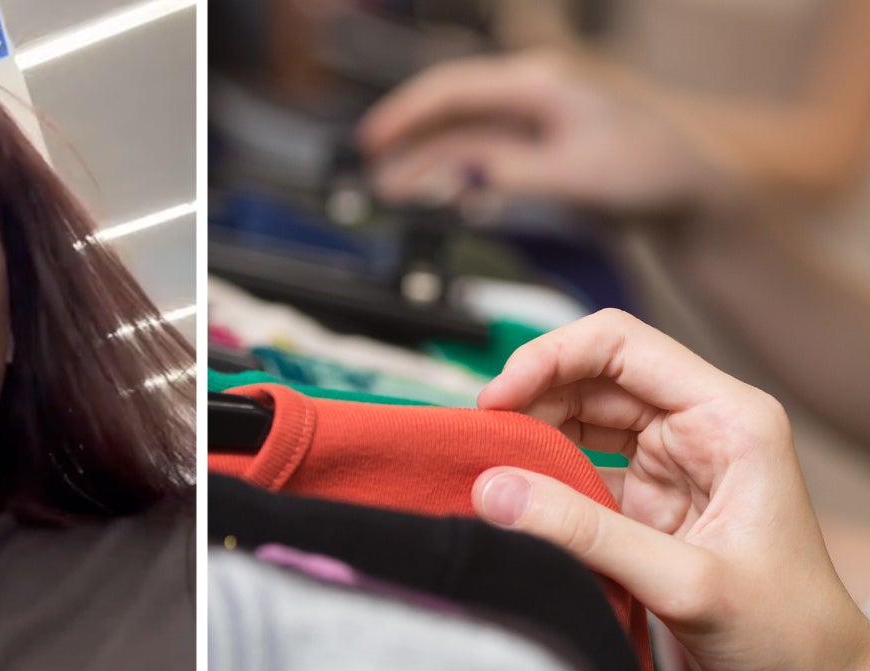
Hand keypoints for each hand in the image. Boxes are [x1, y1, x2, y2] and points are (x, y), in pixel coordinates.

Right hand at [357, 51, 725, 217]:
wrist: (688, 194)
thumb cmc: (649, 173)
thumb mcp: (576, 176)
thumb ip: (512, 174)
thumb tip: (459, 175)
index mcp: (540, 85)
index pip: (455, 89)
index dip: (407, 113)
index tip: (372, 140)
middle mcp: (532, 96)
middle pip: (452, 110)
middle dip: (409, 140)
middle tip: (371, 170)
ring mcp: (534, 122)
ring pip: (464, 136)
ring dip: (428, 162)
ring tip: (392, 191)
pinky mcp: (538, 150)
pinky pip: (483, 156)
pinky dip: (457, 174)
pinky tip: (441, 196)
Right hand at [468, 309, 869, 670]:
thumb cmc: (791, 636)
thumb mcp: (685, 583)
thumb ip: (584, 533)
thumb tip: (494, 489)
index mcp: (730, 420)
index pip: (622, 346)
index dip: (550, 359)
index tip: (495, 400)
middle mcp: (701, 432)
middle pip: (592, 379)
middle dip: (529, 400)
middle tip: (476, 441)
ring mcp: (673, 469)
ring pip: (580, 423)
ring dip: (531, 439)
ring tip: (486, 468)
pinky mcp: (650, 510)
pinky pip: (580, 475)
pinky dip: (542, 484)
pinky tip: (513, 502)